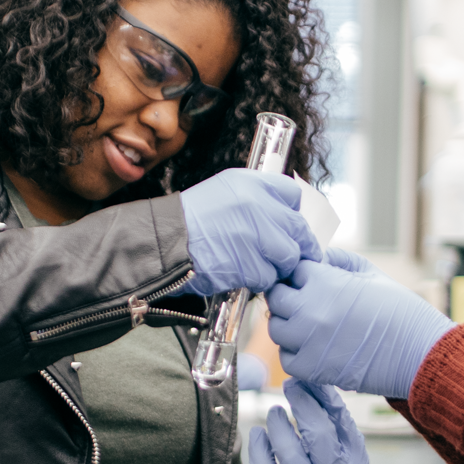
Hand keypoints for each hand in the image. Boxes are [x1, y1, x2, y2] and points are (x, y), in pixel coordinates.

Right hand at [178, 169, 322, 296]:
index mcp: (251, 183)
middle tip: (284, 255)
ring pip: (288, 256)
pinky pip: (269, 277)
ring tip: (255, 264)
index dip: (291, 213)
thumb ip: (254, 198)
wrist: (164, 242)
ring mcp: (256, 234)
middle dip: (294, 245)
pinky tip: (241, 273)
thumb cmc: (190, 220)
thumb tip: (280, 213)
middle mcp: (258, 205)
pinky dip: (258, 280)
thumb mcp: (223, 191)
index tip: (287, 226)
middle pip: (298, 228)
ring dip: (276, 265)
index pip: (293, 195)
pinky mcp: (250, 264)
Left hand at [249, 379, 368, 463]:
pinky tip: (260, 435)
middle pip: (316, 433)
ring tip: (275, 412)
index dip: (317, 394)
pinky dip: (258, 447)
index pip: (336, 420)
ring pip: (287, 452)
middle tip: (291, 386)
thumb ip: (336, 418)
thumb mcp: (347, 450)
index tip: (304, 379)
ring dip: (278, 424)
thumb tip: (317, 382)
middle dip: (301, 402)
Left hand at [265, 252, 454, 398]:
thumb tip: (315, 258)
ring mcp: (307, 340)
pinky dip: (296, 353)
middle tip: (308, 304)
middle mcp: (309, 309)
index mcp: (324, 281)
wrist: (418, 352)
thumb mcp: (370, 273)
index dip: (302, 275)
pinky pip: (286, 358)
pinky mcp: (311, 368)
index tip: (314, 282)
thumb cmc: (400, 311)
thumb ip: (338, 260)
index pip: (292, 269)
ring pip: (276, 328)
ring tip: (313, 327)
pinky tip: (316, 348)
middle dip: (290, 297)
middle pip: (277, 297)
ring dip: (290, 325)